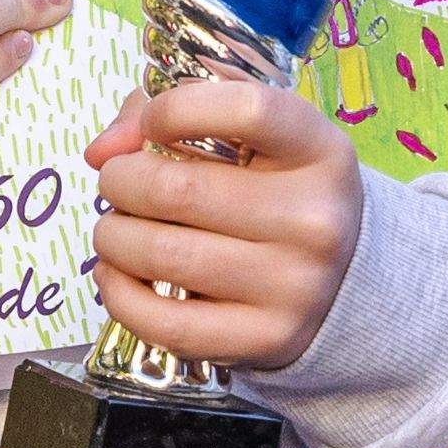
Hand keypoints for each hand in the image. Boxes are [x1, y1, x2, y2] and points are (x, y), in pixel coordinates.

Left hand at [81, 72, 363, 370]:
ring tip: (117, 229)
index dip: (177, 109)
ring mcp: (294, 285)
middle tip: (117, 184)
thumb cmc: (278, 192)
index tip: (153, 124)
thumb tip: (102, 151)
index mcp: (320, 151)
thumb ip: (175, 115)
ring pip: (162, 255)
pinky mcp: (266, 338)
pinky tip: (117, 274)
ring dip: (113, 236)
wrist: (345, 280)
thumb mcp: (254, 137)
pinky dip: (119, 294)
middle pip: (180, 190)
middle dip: (121, 181)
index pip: (247, 111)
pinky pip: (165, 322)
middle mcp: (316, 219)